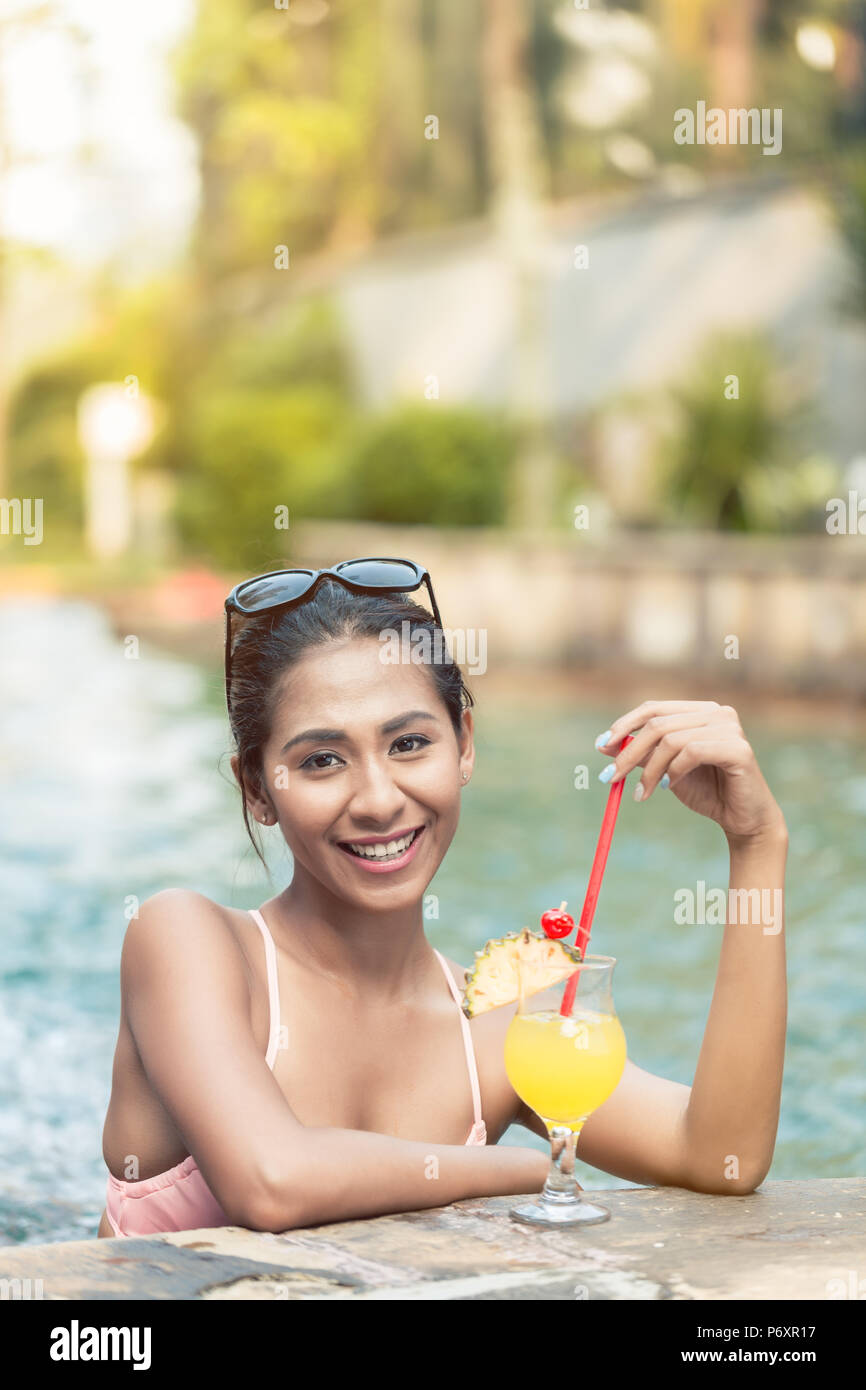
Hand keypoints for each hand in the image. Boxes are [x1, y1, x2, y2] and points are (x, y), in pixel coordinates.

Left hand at [596, 700, 786, 845]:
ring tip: (643, 793)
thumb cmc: (706, 792)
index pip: (654, 709)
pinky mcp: (738, 748)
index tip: (601, 747)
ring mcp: (730, 727)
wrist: (742, 820)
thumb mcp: (666, 770)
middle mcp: (717, 712)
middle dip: (629, 752)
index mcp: (700, 711)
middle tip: (610, 778)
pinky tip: (670, 786)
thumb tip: (604, 744)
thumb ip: (643, 754)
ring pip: (671, 740)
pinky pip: (692, 752)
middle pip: (658, 724)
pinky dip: (674, 771)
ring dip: (650, 770)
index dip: (624, 725)